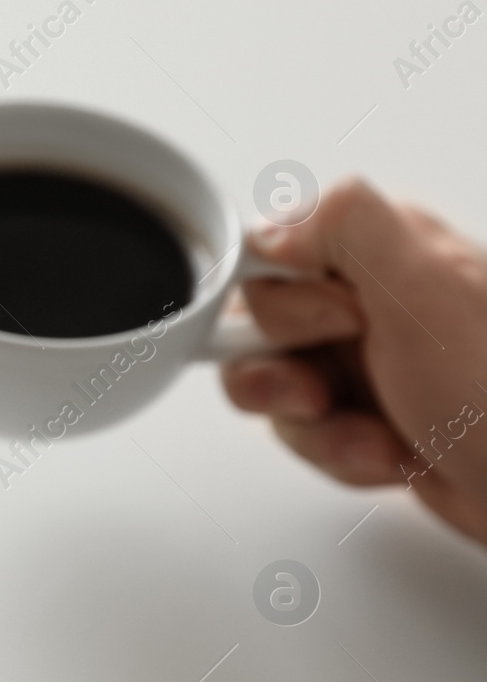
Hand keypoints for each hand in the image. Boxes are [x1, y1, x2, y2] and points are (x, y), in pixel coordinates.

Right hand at [223, 179, 486, 544]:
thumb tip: (271, 229)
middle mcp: (369, 299)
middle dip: (282, 376)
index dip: (280, 303)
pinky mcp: (365, 413)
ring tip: (374, 439)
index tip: (335, 328)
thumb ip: (344, 226)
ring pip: (274, 387)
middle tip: (327, 391)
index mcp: (383, 250)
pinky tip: (392, 456)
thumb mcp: (426, 289)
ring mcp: (365, 360)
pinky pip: (306, 432)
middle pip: (255, 327)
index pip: (268, 254)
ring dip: (317, 428)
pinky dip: (341, 454)